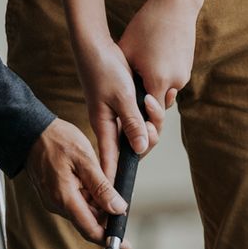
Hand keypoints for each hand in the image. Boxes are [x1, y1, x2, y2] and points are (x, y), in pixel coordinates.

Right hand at [22, 119, 129, 246]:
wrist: (29, 131)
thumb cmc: (55, 140)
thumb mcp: (85, 159)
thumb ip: (101, 186)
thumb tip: (117, 208)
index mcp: (65, 198)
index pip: (90, 229)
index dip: (109, 239)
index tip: (124, 244)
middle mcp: (57, 204)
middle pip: (88, 222)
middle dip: (107, 217)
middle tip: (123, 201)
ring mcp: (54, 200)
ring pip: (83, 211)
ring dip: (99, 204)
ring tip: (109, 184)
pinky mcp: (54, 194)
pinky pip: (75, 202)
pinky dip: (90, 197)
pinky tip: (96, 182)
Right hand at [76, 34, 162, 182]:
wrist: (94, 45)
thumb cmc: (105, 68)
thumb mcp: (122, 95)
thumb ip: (132, 122)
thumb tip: (142, 148)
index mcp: (104, 127)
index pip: (110, 162)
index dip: (115, 181)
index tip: (118, 203)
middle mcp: (108, 126)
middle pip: (132, 148)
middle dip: (148, 138)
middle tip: (152, 117)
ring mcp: (114, 117)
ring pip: (139, 133)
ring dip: (152, 121)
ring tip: (152, 100)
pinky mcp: (120, 106)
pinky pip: (139, 118)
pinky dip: (150, 112)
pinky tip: (154, 99)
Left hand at [117, 0, 195, 118]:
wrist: (175, 6)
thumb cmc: (147, 26)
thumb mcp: (126, 51)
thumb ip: (123, 77)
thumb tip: (116, 94)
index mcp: (157, 81)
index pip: (147, 114)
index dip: (137, 118)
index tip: (126, 119)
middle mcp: (174, 83)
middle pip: (157, 105)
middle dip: (144, 104)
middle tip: (128, 99)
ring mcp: (183, 75)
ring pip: (164, 92)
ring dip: (153, 89)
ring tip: (139, 74)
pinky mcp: (187, 68)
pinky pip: (171, 80)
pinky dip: (161, 77)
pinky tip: (151, 62)